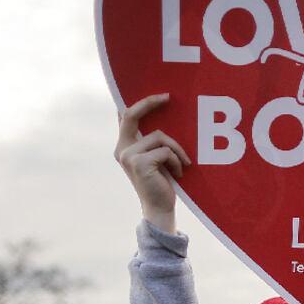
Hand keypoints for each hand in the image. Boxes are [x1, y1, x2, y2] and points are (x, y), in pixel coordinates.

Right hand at [114, 94, 191, 233]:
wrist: (159, 208)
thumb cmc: (162, 182)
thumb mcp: (156, 157)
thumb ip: (153, 140)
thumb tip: (165, 115)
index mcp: (124, 146)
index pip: (125, 117)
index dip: (140, 103)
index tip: (160, 95)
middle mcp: (122, 149)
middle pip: (132, 115)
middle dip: (150, 102)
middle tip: (168, 97)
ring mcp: (128, 156)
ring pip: (159, 136)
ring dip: (176, 150)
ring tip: (182, 165)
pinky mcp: (139, 163)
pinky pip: (165, 151)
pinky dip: (177, 161)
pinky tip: (178, 173)